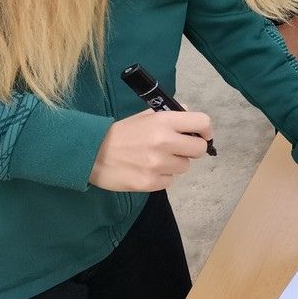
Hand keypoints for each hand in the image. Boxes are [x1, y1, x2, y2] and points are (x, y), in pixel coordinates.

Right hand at [89, 109, 211, 191]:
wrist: (92, 153)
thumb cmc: (121, 133)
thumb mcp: (146, 115)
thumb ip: (171, 115)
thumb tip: (192, 119)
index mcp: (164, 121)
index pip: (202, 123)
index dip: (206, 130)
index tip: (203, 135)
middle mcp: (165, 142)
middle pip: (199, 149)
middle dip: (191, 149)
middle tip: (178, 149)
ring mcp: (158, 164)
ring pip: (184, 167)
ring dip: (175, 164)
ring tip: (155, 159)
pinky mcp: (150, 183)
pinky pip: (169, 181)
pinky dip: (162, 177)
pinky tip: (147, 170)